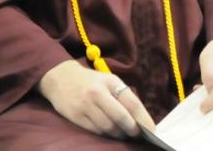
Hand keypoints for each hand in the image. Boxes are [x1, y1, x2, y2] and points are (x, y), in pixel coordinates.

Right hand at [38, 59, 154, 138]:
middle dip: (132, 130)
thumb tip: (140, 119)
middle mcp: (98, 93)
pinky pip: (95, 130)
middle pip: (121, 118)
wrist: (60, 78)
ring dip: (118, 134)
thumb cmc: (91, 82)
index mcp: (110, 82)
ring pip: (108, 127)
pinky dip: (105, 134)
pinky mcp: (76, 116)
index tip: (152, 130)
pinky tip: (109, 132)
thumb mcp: (108, 81)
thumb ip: (123, 97)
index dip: (144, 119)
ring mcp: (86, 105)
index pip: (132, 103)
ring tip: (123, 133)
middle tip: (137, 134)